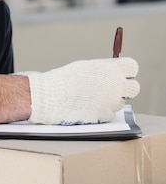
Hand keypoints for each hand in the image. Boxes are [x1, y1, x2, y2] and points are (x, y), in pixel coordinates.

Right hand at [17, 58, 139, 124]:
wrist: (49, 97)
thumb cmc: (63, 81)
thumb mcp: (86, 67)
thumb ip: (104, 70)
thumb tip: (113, 73)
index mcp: (111, 68)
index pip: (132, 67)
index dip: (126, 72)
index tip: (120, 75)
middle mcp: (115, 84)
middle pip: (134, 88)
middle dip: (124, 90)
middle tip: (111, 90)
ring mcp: (111, 101)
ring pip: (119, 103)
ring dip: (109, 102)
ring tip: (90, 99)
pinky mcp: (105, 116)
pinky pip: (108, 114)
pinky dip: (100, 113)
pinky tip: (86, 108)